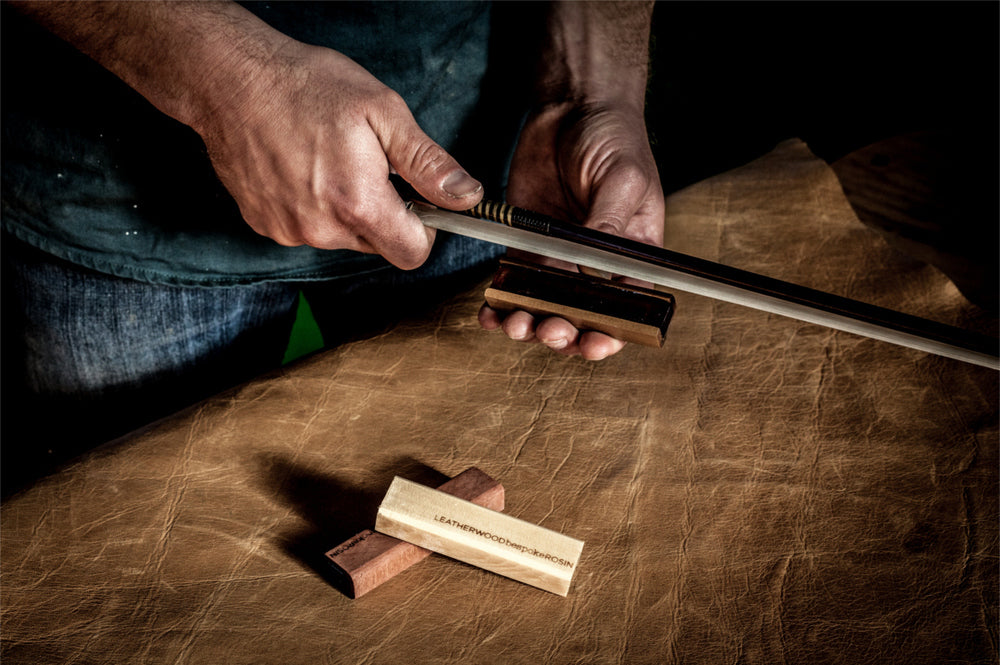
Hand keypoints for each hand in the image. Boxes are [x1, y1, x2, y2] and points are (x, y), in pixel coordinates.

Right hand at [197, 41, 483, 269]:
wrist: (229, 80)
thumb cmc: (306, 87)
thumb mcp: (382, 112)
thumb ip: (427, 164)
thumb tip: (466, 196)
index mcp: (358, 204)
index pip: (412, 254)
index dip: (423, 229)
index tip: (415, 199)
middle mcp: (322, 229)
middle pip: (376, 245)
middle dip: (382, 212)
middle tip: (366, 163)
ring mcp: (289, 231)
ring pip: (340, 236)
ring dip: (345, 208)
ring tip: (328, 160)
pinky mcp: (265, 226)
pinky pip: (306, 228)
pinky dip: (312, 206)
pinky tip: (300, 167)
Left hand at [479, 101, 664, 359]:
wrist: (573, 107)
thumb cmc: (615, 138)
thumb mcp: (623, 179)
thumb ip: (609, 222)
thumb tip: (598, 266)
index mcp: (632, 255)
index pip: (627, 307)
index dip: (612, 332)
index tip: (593, 343)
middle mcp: (596, 264)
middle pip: (582, 315)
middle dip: (566, 332)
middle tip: (550, 328)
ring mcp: (560, 256)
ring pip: (545, 305)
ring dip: (531, 322)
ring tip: (518, 323)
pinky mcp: (527, 244)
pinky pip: (515, 281)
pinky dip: (502, 301)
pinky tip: (491, 312)